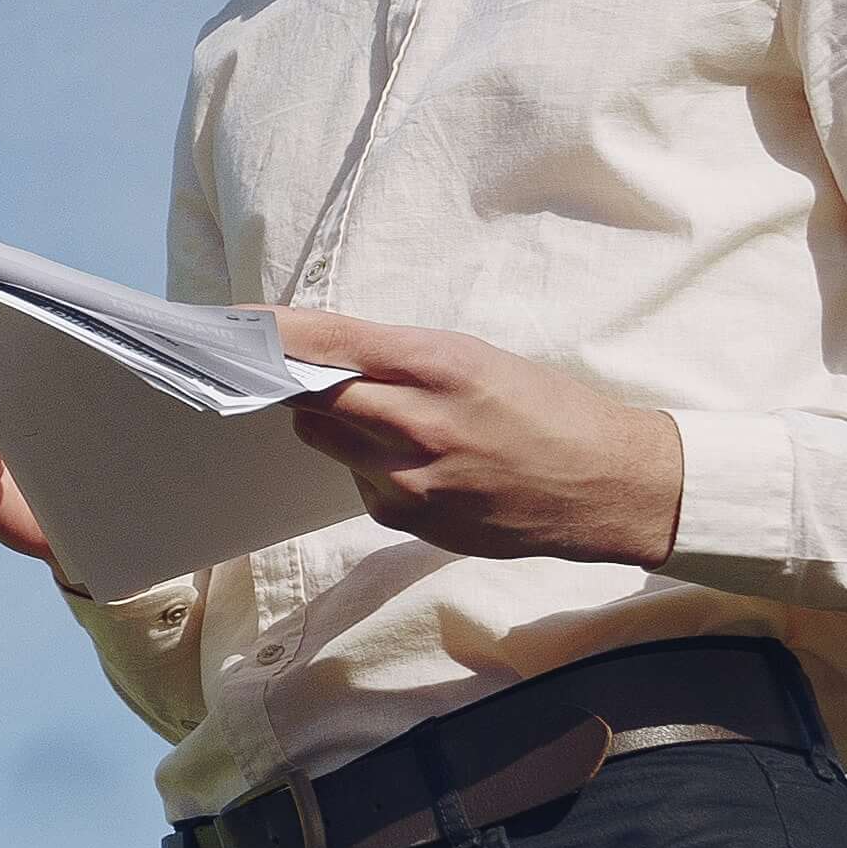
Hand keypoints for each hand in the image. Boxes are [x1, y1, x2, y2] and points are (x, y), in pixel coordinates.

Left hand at [276, 311, 686, 562]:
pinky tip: (418, 462)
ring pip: (328, 442)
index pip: (330, 345)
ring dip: (336, 424)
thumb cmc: (550, 411)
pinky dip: (371, 466)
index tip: (236, 326)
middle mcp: (417, 425)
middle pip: (312, 399)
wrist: (610, 486)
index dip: (275, 335)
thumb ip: (398, 360)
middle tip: (290, 370)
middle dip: (298, 382)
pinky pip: (361, 483)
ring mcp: (411, 481)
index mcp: (440, 368)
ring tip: (384, 416)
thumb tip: (322, 356)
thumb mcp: (478, 361)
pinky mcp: (411, 521)